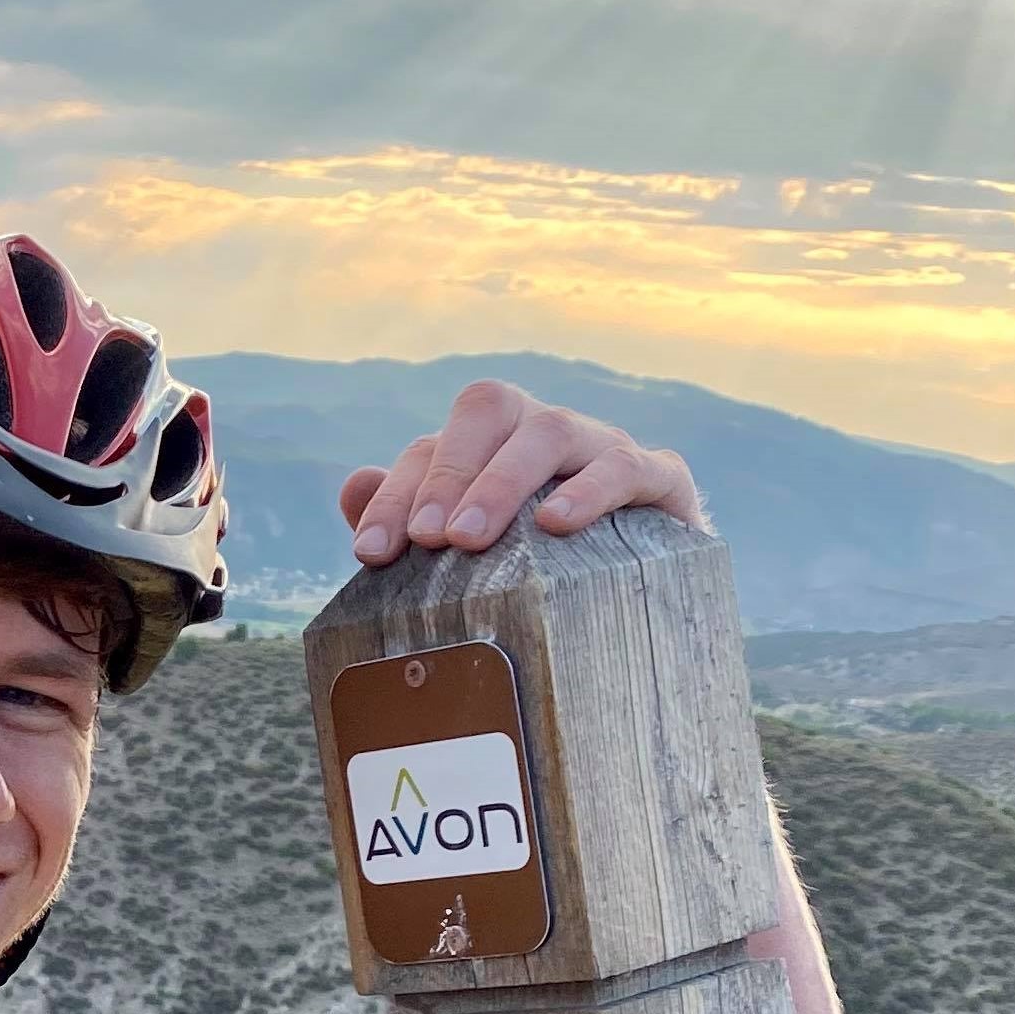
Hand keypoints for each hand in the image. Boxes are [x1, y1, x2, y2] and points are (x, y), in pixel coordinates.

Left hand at [339, 379, 700, 566]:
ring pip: (550, 431)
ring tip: (471, 538)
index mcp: (489, 447)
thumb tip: (355, 483)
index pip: (430, 448)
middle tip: (428, 540)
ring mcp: (601, 447)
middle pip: (489, 410)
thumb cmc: (537, 575)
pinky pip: (627, 467)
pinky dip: (591, 490)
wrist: (637, 603)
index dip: (396, 496)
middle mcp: (541, 433)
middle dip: (448, 474)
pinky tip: (557, 525)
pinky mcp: (659, 479)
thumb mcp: (468, 558)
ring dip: (503, 481)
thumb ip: (407, 522)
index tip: (371, 553)